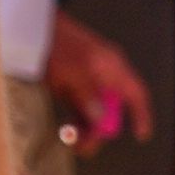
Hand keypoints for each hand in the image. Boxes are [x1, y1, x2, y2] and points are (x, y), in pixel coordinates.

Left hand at [43, 15, 151, 149]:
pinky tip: (70, 131)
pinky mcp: (72, 85)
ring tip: (76, 143)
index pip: (136, 93)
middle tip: (88, 145)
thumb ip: (88, 95)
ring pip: (95, 112)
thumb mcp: (74, 71)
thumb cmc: (57, 43)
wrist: (33, 29)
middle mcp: (104, 76)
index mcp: (112, 68)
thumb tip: (99, 118)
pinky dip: (77, 121)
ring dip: (87, 128)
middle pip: (112, 108)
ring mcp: (88, 81)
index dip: (141, 114)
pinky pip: (80, 108)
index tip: (142, 134)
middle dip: (103, 130)